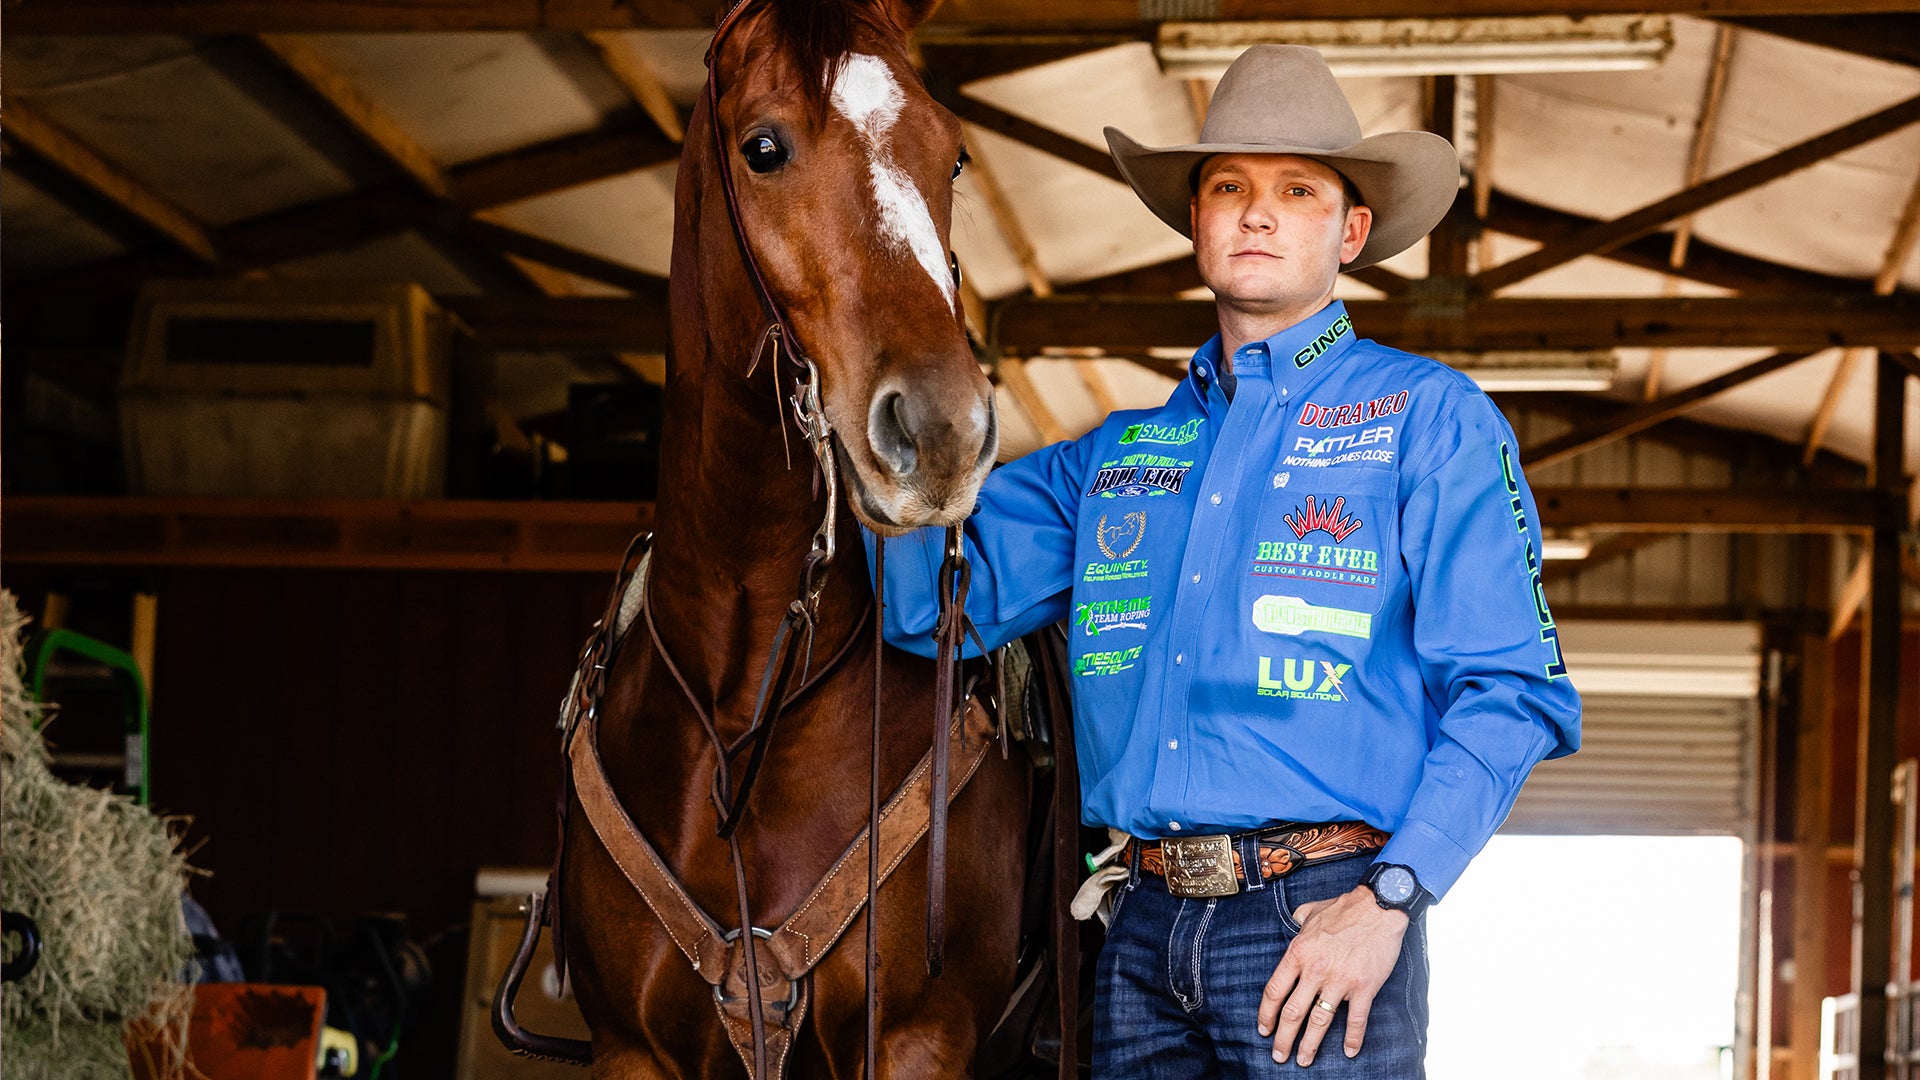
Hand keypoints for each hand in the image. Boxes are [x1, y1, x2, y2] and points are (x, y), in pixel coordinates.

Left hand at [1255, 885, 1407, 1065]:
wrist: (1378, 906)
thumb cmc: (1344, 908)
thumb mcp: (1310, 910)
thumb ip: (1297, 922)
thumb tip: (1292, 924)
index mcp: (1298, 952)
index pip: (1274, 991)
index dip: (1266, 1014)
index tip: (1263, 1029)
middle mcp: (1315, 970)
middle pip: (1293, 1012)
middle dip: (1283, 1038)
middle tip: (1278, 1056)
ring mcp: (1340, 980)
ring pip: (1319, 1020)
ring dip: (1310, 1044)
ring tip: (1303, 1060)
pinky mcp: (1364, 987)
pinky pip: (1356, 1019)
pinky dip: (1352, 1038)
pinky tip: (1348, 1052)